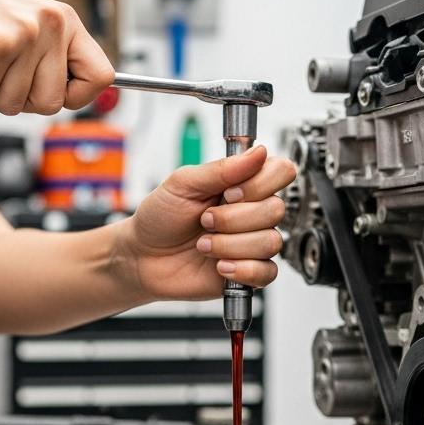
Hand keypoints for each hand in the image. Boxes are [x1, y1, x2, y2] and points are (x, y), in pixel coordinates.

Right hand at [0, 0, 112, 115]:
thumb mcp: (24, 29)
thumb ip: (49, 59)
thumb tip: (68, 97)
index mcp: (65, 20)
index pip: (101, 76)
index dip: (77, 96)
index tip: (55, 93)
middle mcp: (51, 24)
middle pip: (52, 104)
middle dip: (17, 99)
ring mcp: (25, 34)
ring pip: (13, 104)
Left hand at [115, 146, 295, 300]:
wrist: (142, 257)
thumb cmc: (160, 216)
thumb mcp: (182, 184)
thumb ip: (221, 169)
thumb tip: (258, 152)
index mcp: (242, 183)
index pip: (281, 172)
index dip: (260, 184)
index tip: (228, 192)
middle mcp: (252, 211)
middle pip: (275, 209)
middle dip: (233, 218)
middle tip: (205, 221)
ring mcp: (252, 242)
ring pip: (270, 242)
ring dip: (229, 245)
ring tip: (203, 245)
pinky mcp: (249, 272)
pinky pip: (267, 272)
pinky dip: (241, 270)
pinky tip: (219, 266)